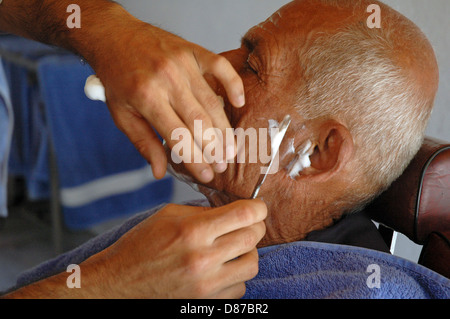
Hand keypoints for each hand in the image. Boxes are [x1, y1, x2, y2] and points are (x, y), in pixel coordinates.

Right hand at [83, 199, 266, 297]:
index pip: (244, 215)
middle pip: (252, 238)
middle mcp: (202, 259)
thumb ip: (203, 212)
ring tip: (233, 247)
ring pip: (252, 264)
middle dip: (255, 226)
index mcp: (192, 231)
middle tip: (247, 224)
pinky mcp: (206, 302)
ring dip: (248, 252)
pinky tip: (222, 268)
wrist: (119, 283)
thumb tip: (233, 210)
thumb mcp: (168, 215)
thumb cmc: (141, 245)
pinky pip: (240, 287)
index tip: (257, 208)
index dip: (257, 208)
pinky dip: (236, 276)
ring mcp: (206, 285)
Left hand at [92, 19, 243, 182]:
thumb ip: (143, 142)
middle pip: (199, 122)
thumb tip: (159, 172)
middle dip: (214, 149)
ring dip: (224, 129)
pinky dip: (233, 84)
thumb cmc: (118, 77)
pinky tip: (239, 102)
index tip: (207, 175)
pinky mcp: (193, 51)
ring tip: (230, 149)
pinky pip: (221, 67)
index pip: (178, 137)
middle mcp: (167, 80)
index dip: (196, 160)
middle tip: (223, 166)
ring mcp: (183, 64)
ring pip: (212, 102)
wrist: (115, 36)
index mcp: (146, 98)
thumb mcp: (121, 114)